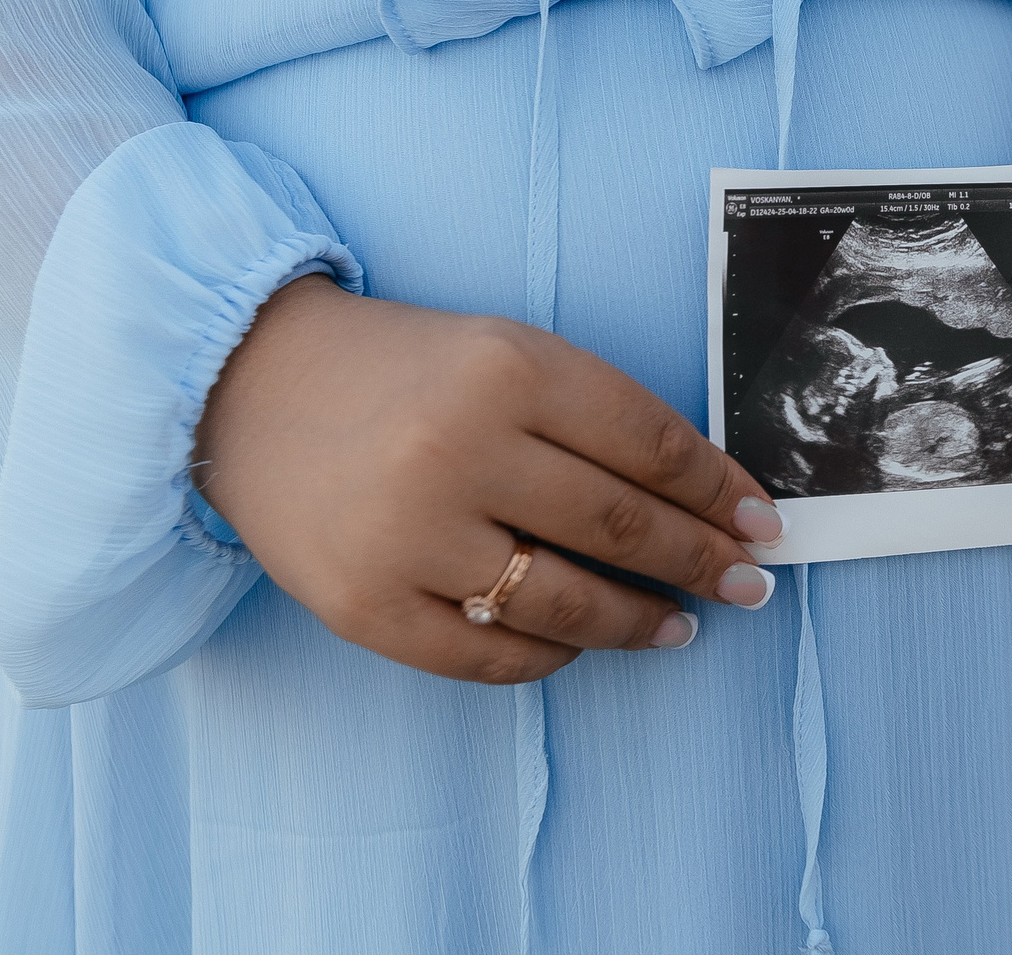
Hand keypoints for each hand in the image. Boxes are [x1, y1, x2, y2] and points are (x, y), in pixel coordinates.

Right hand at [193, 275, 787, 683]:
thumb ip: (598, 416)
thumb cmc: (404, 372)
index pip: (650, 443)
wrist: (247, 385)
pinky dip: (548, 658)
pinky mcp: (363, 605)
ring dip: (639, 623)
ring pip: (563, 603)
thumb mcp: (506, 353)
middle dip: (702, 561)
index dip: (719, 490)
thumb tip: (706, 497)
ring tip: (681, 626)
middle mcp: (459, 450)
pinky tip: (581, 647)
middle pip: (620, 525)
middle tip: (749, 583)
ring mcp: (407, 535)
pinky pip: (486, 656)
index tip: (764, 520)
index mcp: (508, 370)